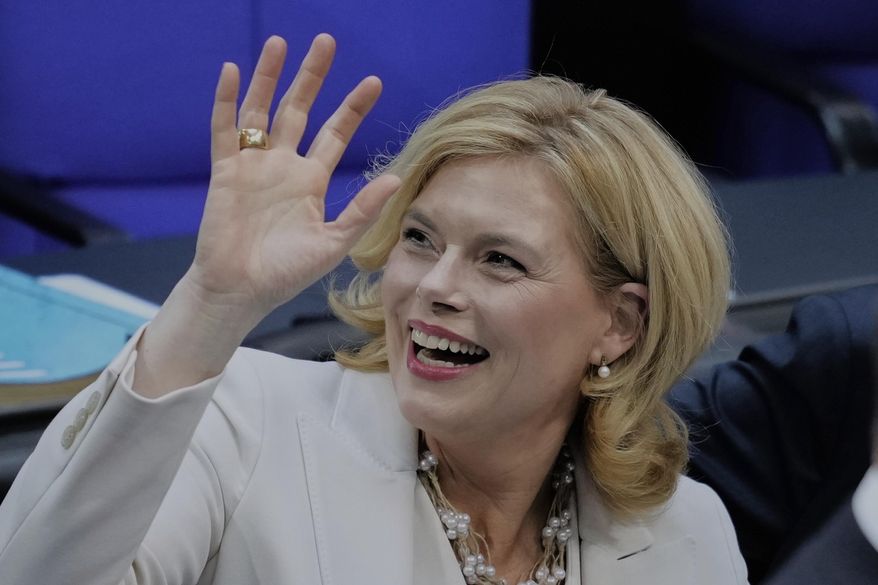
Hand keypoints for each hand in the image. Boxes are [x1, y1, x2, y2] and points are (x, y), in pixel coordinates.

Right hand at [188, 34, 399, 318]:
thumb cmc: (287, 273)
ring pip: (261, 110)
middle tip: (326, 41)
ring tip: (280, 43)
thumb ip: (362, 211)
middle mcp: (283, 166)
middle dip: (312, 77)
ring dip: (269, 77)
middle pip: (299, 110)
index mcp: (311, 181)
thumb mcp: (333, 243)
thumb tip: (395, 179)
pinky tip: (231, 71)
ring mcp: (253, 165)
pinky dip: (226, 101)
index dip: (352, 109)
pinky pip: (224, 129)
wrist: (241, 291)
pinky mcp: (225, 172)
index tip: (373, 82)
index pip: (335, 134)